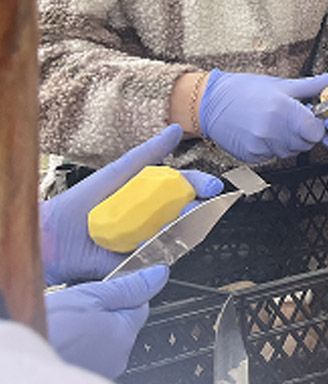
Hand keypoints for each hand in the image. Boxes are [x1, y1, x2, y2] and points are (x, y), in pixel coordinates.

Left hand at [40, 124, 223, 285]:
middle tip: (198, 203)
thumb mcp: (120, 171)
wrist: (54, 237)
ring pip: (177, 233)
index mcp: (149, 193)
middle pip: (185, 210)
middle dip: (196, 206)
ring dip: (182, 227)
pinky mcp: (138, 261)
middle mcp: (152, 216)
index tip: (210, 186)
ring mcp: (146, 239)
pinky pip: (159, 256)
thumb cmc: (82, 202)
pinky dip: (164, 249)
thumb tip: (175, 129)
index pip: (183, 186)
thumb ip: (149, 152)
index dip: (199, 185)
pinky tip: (160, 240)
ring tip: (180, 219)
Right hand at [46, 265, 168, 379]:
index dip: (122, 293)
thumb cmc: (51, 328)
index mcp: (126, 331)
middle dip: (108, 312)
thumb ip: (127, 286)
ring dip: (95, 329)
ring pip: (108, 338)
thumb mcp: (90, 296)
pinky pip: (94, 353)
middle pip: (124, 323)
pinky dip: (84, 345)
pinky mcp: (88, 373)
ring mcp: (105, 367)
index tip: (105, 290)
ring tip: (69, 325)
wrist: (19, 361)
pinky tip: (67, 339)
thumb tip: (158, 274)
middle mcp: (120, 354)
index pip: (141, 304)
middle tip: (80, 308)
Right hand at [199, 67, 327, 162]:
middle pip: (306, 143)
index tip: (310, 116)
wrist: (210, 102)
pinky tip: (262, 132)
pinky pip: (274, 157)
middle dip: (304, 132)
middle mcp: (271, 131)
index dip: (317, 124)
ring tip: (274, 123)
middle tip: (290, 117)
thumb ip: (316, 85)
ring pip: (291, 152)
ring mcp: (260, 146)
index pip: (316, 131)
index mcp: (283, 109)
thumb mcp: (283, 84)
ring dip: (289, 141)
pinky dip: (273, 147)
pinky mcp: (251, 157)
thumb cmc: (248, 89)